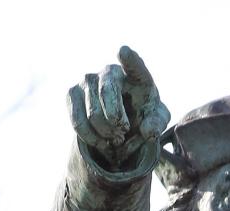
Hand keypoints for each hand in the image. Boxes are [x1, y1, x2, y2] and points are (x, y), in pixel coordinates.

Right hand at [68, 46, 170, 169]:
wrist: (119, 120)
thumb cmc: (142, 113)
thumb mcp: (155, 120)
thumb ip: (157, 124)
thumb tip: (148, 132)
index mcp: (136, 74)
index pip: (133, 64)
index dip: (128, 58)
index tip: (123, 51)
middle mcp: (110, 71)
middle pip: (107, 93)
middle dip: (116, 121)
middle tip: (124, 132)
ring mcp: (88, 79)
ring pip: (93, 114)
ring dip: (106, 134)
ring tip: (115, 138)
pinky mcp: (72, 92)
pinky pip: (78, 122)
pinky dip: (91, 138)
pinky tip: (101, 140)